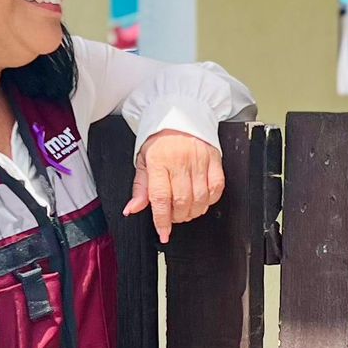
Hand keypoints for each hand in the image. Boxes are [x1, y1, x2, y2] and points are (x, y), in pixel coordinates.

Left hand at [124, 129, 225, 243]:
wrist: (181, 114)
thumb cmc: (160, 139)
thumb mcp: (143, 161)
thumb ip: (140, 187)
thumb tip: (132, 209)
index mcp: (158, 161)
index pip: (160, 198)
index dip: (162, 220)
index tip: (163, 233)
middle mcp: (179, 161)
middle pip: (181, 201)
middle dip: (177, 217)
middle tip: (174, 217)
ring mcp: (199, 160)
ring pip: (200, 198)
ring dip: (193, 212)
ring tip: (186, 211)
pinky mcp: (214, 159)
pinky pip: (216, 188)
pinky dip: (210, 200)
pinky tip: (202, 200)